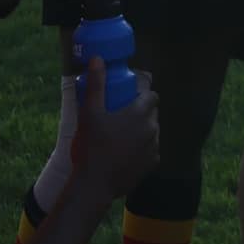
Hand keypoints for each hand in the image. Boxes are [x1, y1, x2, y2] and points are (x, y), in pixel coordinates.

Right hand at [76, 59, 159, 199]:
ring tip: (121, 134)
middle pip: (151, 112)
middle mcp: (153, 127)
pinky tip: (125, 152)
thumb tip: (97, 58)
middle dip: (140, 110)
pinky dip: (141, 148)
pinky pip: (150, 149)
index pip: (151, 94)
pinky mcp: (152, 163)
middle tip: (120, 114)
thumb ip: (96, 84)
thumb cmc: (90, 146)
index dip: (142, 92)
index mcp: (140, 112)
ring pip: (151, 131)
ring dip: (141, 129)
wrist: (94, 185)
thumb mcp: (90, 113)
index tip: (128, 95)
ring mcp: (154, 146)